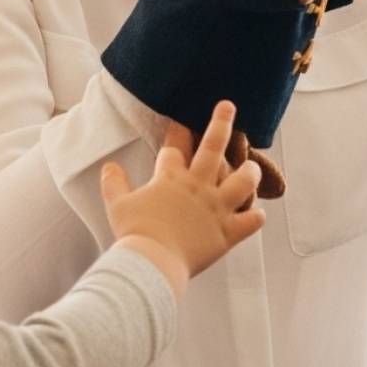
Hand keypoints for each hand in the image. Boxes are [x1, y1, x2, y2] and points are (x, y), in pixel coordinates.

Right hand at [100, 100, 260, 285]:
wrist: (151, 261)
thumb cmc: (134, 232)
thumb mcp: (117, 204)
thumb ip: (113, 183)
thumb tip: (108, 166)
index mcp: (170, 178)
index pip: (175, 146)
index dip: (178, 130)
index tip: (182, 118)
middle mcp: (197, 186)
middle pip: (213, 147)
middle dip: (221, 123)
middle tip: (228, 106)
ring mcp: (216, 208)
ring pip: (242, 181)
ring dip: (250, 172)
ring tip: (253, 166)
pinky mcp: (227, 232)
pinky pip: (250, 221)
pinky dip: (255, 217)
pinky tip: (257, 214)